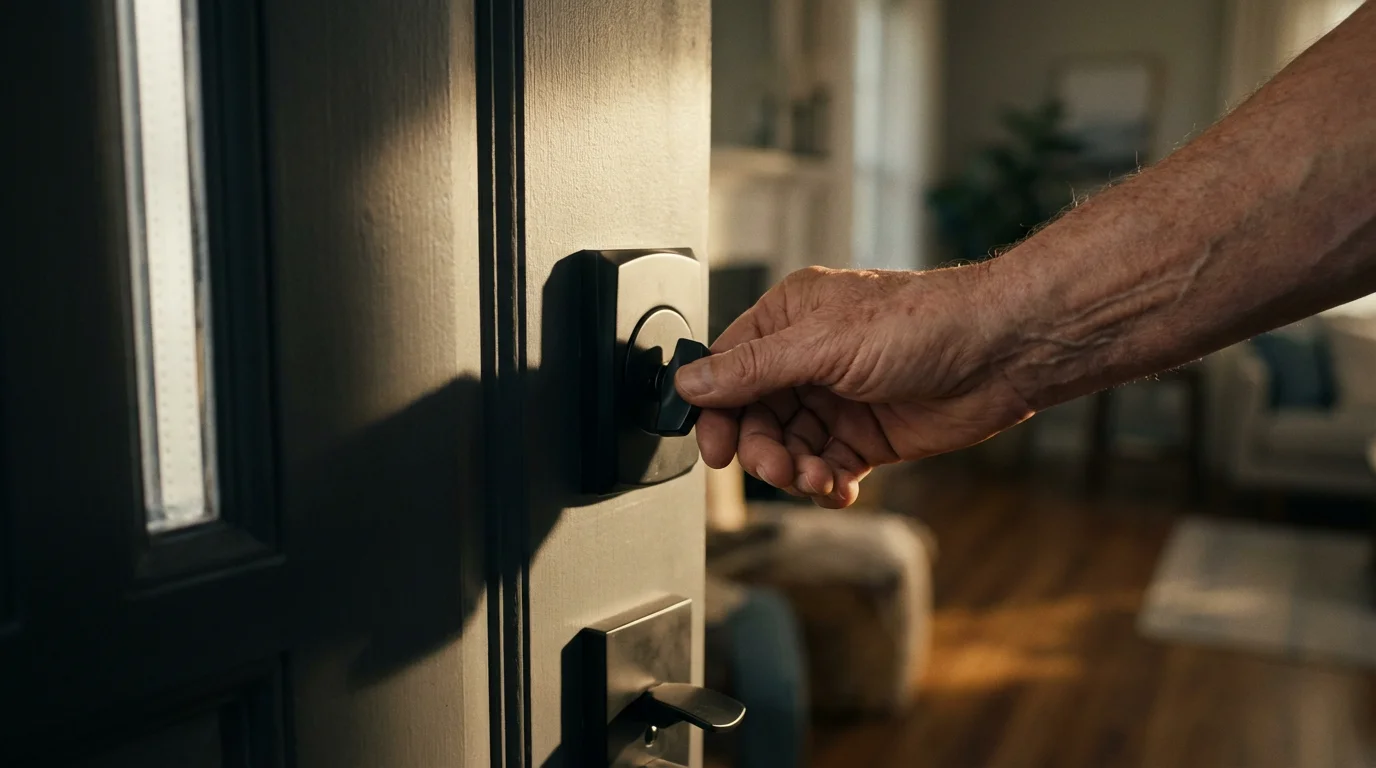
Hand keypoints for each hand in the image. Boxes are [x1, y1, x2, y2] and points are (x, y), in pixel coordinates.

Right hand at [675, 266, 1032, 507]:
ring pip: (787, 448)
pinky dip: (825, 484)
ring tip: (817, 479)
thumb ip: (752, 369)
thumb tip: (691, 382)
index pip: (728, 369)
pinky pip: (825, 468)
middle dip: (761, 450)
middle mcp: (807, 358)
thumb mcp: (823, 344)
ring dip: (794, 471)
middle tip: (779, 468)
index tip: (716, 450)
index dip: (715, 412)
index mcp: (788, 319)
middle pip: (753, 417)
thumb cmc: (923, 324)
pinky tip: (838, 488)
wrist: (1000, 353)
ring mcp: (837, 398)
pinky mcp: (866, 436)